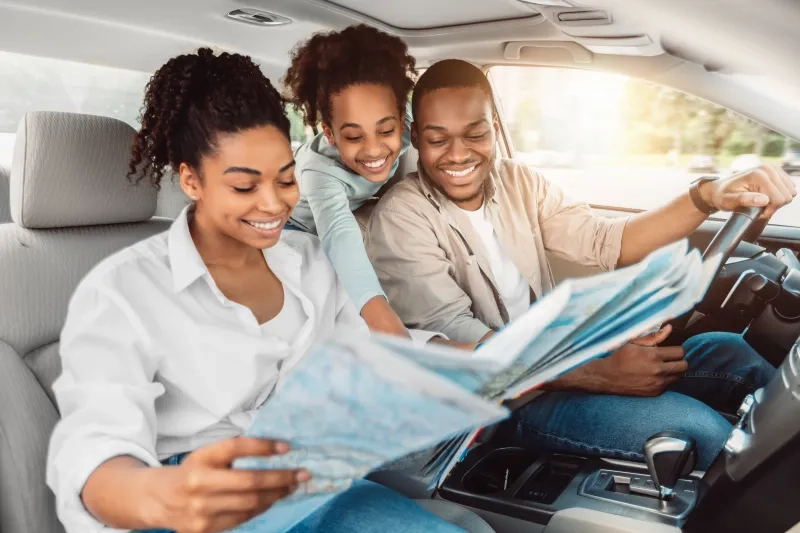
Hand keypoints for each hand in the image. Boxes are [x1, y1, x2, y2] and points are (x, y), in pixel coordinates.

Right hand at [143, 437, 308, 532]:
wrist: (157, 499)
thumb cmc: (192, 471)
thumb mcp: (207, 455)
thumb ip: (235, 452)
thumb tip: (277, 450)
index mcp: (201, 459)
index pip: (235, 448)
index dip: (263, 446)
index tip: (287, 447)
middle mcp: (199, 484)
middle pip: (250, 481)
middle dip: (281, 478)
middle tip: (302, 473)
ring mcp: (201, 510)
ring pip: (250, 503)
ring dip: (277, 494)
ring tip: (292, 486)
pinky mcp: (204, 529)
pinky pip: (242, 518)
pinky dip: (262, 508)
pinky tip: (272, 499)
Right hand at [591, 325, 687, 396]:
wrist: (608, 377)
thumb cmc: (620, 357)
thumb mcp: (634, 343)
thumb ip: (654, 336)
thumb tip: (669, 327)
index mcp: (654, 355)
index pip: (680, 352)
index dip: (677, 349)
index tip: (671, 350)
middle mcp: (658, 370)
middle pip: (684, 365)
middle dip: (679, 360)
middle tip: (670, 359)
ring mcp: (658, 383)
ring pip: (679, 376)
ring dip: (674, 371)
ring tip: (663, 367)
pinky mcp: (656, 392)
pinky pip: (670, 385)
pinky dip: (666, 380)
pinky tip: (655, 376)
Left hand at [700, 164, 796, 217]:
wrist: (720, 189)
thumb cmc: (722, 196)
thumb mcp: (728, 201)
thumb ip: (744, 200)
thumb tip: (764, 200)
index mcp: (759, 175)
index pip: (779, 199)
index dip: (769, 210)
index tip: (756, 210)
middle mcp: (768, 168)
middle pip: (787, 195)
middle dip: (774, 205)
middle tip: (758, 206)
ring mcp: (773, 168)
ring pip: (790, 192)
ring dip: (777, 200)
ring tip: (761, 201)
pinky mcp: (777, 171)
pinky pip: (789, 188)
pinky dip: (779, 195)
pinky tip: (766, 195)